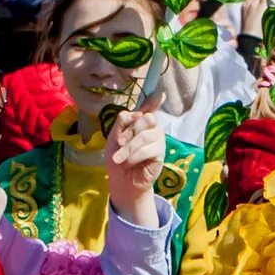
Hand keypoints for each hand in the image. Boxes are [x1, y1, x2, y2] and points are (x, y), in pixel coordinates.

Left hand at [103, 102, 166, 220]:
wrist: (121, 181)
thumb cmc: (118, 158)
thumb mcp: (114, 137)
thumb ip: (122, 122)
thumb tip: (137, 113)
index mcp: (140, 122)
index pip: (151, 106)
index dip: (155, 99)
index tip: (160, 93)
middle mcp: (152, 128)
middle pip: (147, 118)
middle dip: (131, 130)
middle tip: (120, 142)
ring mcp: (158, 140)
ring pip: (145, 135)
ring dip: (129, 148)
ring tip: (119, 158)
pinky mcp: (160, 154)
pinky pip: (149, 149)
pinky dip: (134, 156)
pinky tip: (128, 163)